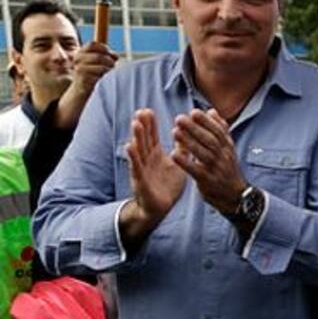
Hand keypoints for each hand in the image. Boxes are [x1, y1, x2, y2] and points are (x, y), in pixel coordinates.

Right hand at [54, 42, 117, 129]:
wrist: (80, 97)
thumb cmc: (93, 80)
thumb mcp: (99, 66)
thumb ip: (106, 59)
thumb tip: (115, 56)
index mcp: (81, 54)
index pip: (93, 44)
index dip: (105, 49)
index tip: (113, 57)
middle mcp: (77, 60)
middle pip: (99, 56)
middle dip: (110, 62)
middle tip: (113, 69)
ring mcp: (79, 70)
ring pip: (101, 66)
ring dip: (109, 72)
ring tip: (108, 77)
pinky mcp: (82, 81)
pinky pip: (99, 78)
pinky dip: (104, 80)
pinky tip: (103, 83)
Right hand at [119, 109, 186, 243]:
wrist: (160, 208)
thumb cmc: (167, 185)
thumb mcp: (177, 165)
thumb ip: (181, 150)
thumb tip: (188, 134)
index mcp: (155, 155)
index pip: (152, 136)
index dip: (150, 124)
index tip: (147, 110)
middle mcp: (147, 160)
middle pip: (143, 140)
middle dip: (142, 126)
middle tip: (141, 111)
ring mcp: (142, 169)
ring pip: (138, 150)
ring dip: (136, 137)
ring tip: (135, 123)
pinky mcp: (140, 180)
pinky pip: (136, 167)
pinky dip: (133, 157)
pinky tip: (129, 146)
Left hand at [171, 109, 246, 213]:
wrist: (234, 195)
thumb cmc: (226, 169)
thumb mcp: (228, 149)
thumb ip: (220, 130)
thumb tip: (212, 111)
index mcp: (228, 147)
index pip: (218, 131)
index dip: (206, 121)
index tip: (193, 112)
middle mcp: (224, 157)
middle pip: (210, 140)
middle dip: (195, 128)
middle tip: (179, 118)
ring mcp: (216, 169)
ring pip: (203, 153)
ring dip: (189, 142)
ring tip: (175, 132)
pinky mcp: (208, 181)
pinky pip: (196, 171)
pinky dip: (185, 163)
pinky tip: (174, 155)